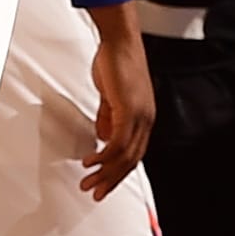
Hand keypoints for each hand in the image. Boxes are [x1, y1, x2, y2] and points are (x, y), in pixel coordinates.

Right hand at [83, 7, 153, 198]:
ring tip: (88, 182)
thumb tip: (102, 137)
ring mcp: (140, 117)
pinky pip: (117, 142)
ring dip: (105, 172)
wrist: (120, 42)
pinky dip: (103, 155)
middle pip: (131, 160)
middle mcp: (146, 121)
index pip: (133, 153)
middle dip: (111, 180)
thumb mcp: (110, 96)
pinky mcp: (129, 111)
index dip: (117, 171)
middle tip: (95, 194)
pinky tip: (90, 161)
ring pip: (124, 155)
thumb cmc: (115, 63)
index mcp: (143, 118)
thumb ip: (107, 117)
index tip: (102, 183)